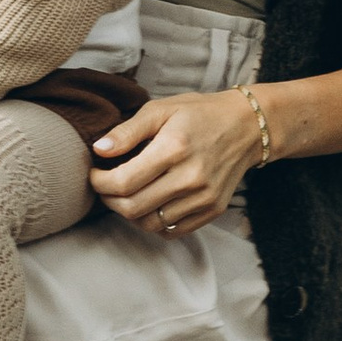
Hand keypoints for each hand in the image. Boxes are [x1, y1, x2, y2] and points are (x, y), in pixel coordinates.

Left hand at [88, 89, 264, 235]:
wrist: (247, 126)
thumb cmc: (199, 114)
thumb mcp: (161, 109)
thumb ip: (127, 131)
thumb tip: (99, 149)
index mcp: (174, 148)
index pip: (123, 182)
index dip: (99, 182)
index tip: (95, 173)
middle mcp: (191, 177)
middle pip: (132, 208)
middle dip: (109, 200)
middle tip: (105, 186)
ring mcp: (204, 197)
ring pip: (149, 223)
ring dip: (129, 213)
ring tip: (126, 194)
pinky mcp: (212, 210)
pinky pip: (172, 230)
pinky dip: (153, 223)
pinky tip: (150, 203)